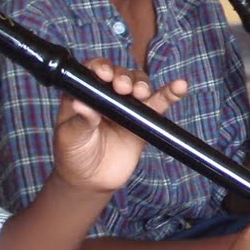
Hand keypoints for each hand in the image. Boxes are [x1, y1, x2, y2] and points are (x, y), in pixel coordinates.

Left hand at [52, 61, 187, 193]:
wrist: (91, 181)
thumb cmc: (73, 155)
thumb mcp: (70, 137)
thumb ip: (80, 120)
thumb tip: (81, 103)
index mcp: (84, 93)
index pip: (93, 71)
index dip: (100, 67)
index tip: (104, 74)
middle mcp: (107, 95)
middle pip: (120, 75)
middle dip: (123, 76)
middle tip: (122, 88)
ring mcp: (126, 106)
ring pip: (139, 85)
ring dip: (142, 84)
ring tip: (141, 93)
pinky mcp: (143, 120)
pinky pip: (159, 104)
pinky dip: (170, 94)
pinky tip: (180, 86)